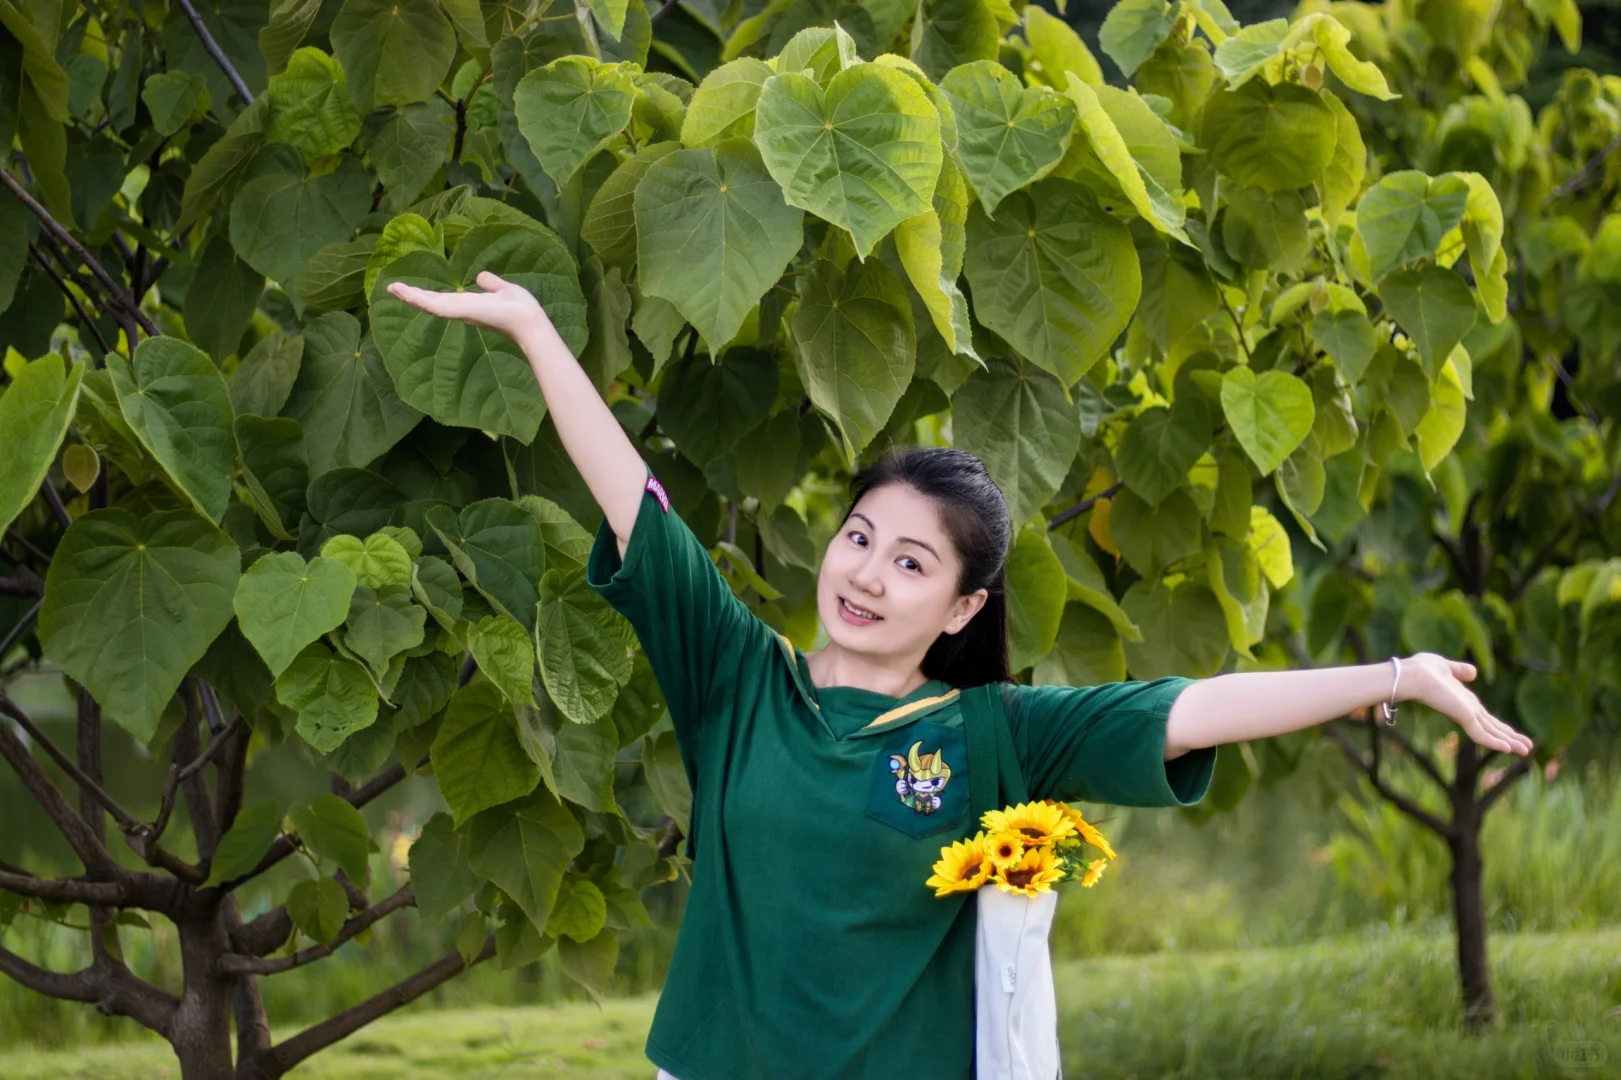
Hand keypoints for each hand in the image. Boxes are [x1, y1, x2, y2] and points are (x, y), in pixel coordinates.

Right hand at [384, 271, 549, 341]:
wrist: (528, 319)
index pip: (443, 299)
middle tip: (391, 288)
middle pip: (431, 302)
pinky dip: (421, 300)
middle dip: (412, 296)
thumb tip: (481, 276)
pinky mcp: (461, 312)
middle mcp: (461, 310)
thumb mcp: (503, 289)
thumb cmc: (521, 308)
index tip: (409, 289)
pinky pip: (436, 307)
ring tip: (393, 289)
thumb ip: (491, 283)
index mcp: (469, 305)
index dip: (426, 294)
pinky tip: (407, 294)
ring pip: (429, 304)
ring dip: (410, 296)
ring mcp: (460, 312)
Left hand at [1398, 652, 1534, 756]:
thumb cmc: (1420, 669)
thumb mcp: (1445, 667)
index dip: (1500, 726)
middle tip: (1527, 748)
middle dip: (1510, 737)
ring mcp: (1464, 715)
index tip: (1513, 734)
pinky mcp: (1462, 717)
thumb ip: (1460, 671)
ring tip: (1526, 752)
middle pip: (1492, 728)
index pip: (1485, 717)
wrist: (1410, 675)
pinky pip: (1481, 734)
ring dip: (1510, 742)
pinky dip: (1495, 742)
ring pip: (1491, 733)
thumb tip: (1474, 673)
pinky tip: (1508, 749)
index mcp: (1463, 701)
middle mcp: (1466, 710)